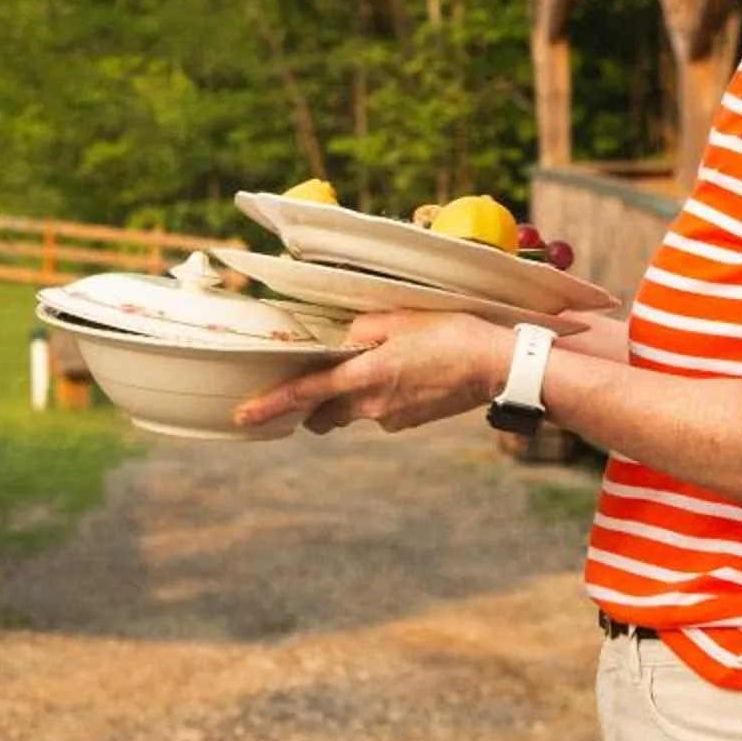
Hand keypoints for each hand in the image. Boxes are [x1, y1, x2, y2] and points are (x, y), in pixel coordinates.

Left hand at [231, 310, 513, 433]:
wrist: (497, 367)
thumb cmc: (452, 335)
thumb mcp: (402, 318)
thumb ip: (363, 329)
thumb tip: (343, 339)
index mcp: (365, 377)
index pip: (305, 394)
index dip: (271, 405)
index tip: (244, 416)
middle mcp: (373, 405)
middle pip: (324, 411)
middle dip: (312, 403)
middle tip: (313, 381)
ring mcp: (393, 418)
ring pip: (354, 410)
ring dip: (350, 395)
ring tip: (375, 365)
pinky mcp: (410, 421)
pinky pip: (381, 411)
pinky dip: (381, 395)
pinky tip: (406, 373)